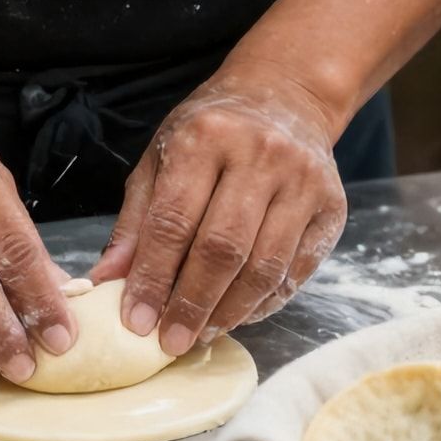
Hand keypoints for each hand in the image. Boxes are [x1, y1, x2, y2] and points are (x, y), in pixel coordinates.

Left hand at [90, 63, 346, 354]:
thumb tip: (107, 281)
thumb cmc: (210, 133)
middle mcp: (260, 155)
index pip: (173, 221)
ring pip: (266, 266)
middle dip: (193, 304)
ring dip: (230, 311)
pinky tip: (239, 314)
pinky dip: (267, 301)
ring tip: (202, 335)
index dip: (153, 278)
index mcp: (205, 138)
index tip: (136, 322)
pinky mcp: (332, 207)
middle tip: (170, 342)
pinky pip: (299, 269)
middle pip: (223, 248)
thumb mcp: (161, 159)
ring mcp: (303, 181)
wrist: (285, 97)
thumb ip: (136, 221)